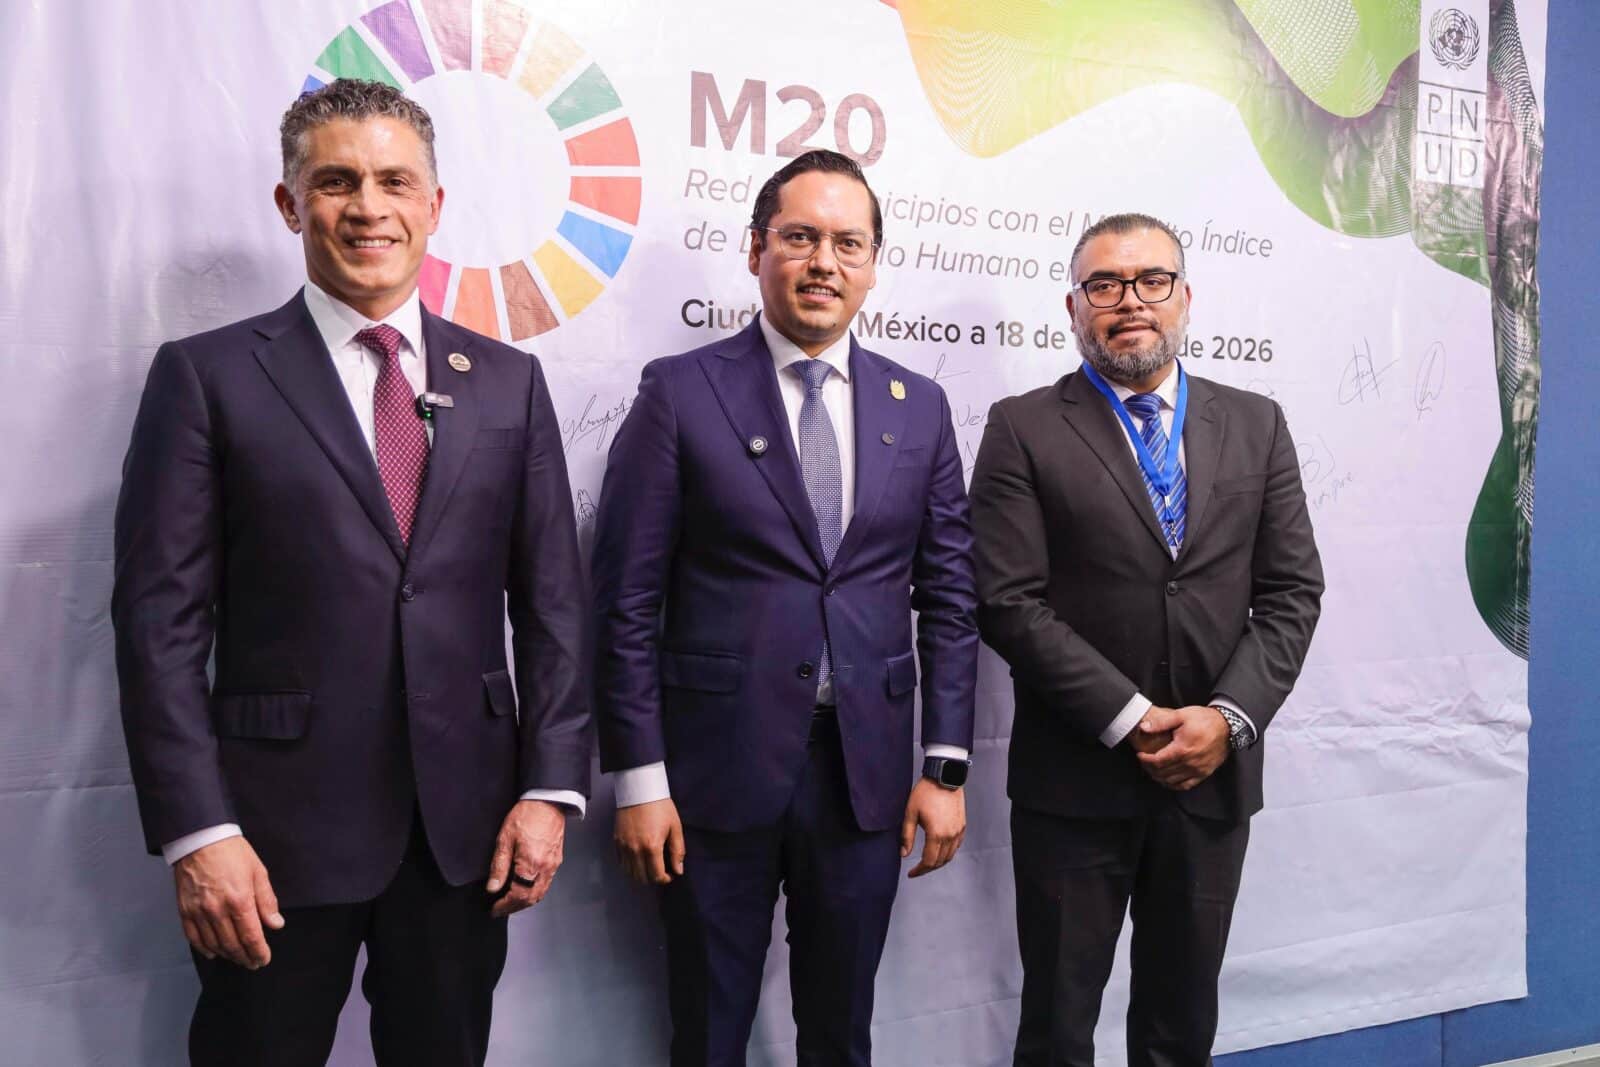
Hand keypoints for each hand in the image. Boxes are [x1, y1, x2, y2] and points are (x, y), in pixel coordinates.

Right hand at [173, 836, 283, 969]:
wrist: (200, 839)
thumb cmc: (232, 853)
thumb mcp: (258, 872)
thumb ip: (267, 901)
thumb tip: (276, 924)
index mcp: (240, 900)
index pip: (251, 936)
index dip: (259, 952)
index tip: (264, 959)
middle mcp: (218, 910)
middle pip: (233, 945)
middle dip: (245, 957)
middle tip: (253, 963)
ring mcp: (199, 912)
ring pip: (214, 944)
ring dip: (227, 955)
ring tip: (238, 958)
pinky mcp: (184, 911)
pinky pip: (194, 937)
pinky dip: (204, 949)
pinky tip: (214, 952)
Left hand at [486, 799, 566, 917]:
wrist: (547, 801)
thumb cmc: (526, 815)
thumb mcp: (505, 839)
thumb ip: (498, 866)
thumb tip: (493, 888)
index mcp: (531, 864)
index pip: (518, 895)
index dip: (505, 906)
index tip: (495, 909)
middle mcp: (545, 868)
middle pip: (531, 898)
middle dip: (515, 907)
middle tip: (501, 910)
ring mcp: (553, 865)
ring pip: (540, 893)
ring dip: (525, 901)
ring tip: (511, 902)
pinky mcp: (557, 860)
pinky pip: (546, 883)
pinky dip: (534, 891)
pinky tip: (525, 887)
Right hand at [613, 797, 684, 885]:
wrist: (640, 789)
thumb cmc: (660, 806)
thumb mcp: (675, 826)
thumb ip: (678, 850)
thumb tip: (678, 870)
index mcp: (652, 846)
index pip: (657, 876)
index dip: (665, 879)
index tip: (670, 874)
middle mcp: (635, 849)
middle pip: (642, 878)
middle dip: (653, 878)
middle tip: (661, 871)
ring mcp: (624, 846)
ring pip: (629, 873)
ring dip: (641, 874)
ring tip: (649, 866)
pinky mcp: (616, 841)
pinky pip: (621, 863)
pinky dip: (629, 866)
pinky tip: (638, 860)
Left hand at [901, 778, 965, 877]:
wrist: (944, 777)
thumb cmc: (926, 792)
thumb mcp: (910, 813)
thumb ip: (906, 836)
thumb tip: (903, 854)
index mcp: (936, 834)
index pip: (928, 861)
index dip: (919, 870)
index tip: (911, 873)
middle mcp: (950, 836)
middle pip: (939, 862)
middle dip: (927, 869)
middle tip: (917, 870)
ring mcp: (958, 831)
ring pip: (949, 856)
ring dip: (938, 862)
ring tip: (927, 862)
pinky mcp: (962, 826)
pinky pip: (956, 847)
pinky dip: (947, 853)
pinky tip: (939, 851)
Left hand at [1136, 705, 1230, 790]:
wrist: (1228, 727)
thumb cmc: (1204, 720)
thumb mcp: (1181, 715)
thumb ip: (1161, 722)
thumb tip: (1144, 727)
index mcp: (1182, 749)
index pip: (1157, 761)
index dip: (1145, 760)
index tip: (1139, 755)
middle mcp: (1189, 763)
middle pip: (1163, 773)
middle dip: (1150, 769)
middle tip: (1144, 762)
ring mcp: (1198, 770)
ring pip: (1172, 781)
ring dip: (1160, 778)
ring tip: (1153, 770)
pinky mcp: (1205, 773)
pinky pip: (1186, 785)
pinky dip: (1174, 785)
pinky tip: (1168, 780)